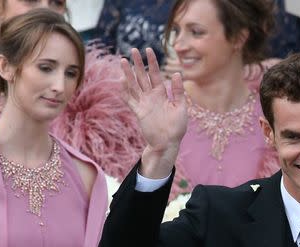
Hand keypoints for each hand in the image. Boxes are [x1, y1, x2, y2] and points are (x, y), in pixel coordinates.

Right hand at [121, 48, 187, 177]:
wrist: (168, 143)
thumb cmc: (177, 127)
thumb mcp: (180, 107)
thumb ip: (177, 91)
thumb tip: (177, 74)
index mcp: (162, 93)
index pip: (155, 74)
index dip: (152, 62)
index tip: (148, 49)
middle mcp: (151, 96)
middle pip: (142, 76)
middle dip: (138, 63)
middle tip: (133, 50)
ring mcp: (143, 103)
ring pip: (134, 85)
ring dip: (128, 73)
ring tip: (122, 61)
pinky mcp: (138, 112)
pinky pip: (129, 100)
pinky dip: (124, 92)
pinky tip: (119, 82)